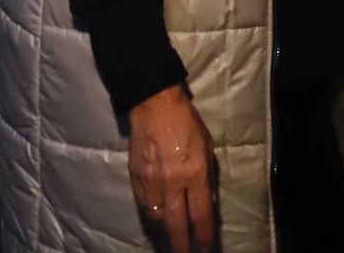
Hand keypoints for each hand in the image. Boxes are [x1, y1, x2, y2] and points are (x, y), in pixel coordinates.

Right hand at [128, 84, 216, 252]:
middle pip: (176, 225)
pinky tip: (155, 217)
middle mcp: (172, 182)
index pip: (201, 214)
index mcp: (194, 173)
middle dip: (182, 245)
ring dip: (165, 231)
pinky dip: (150, 215)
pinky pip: (143, 205)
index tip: (206, 247)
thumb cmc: (186, 123)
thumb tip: (207, 202)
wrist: (154, 104)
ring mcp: (151, 182)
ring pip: (156, 219)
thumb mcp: (207, 147)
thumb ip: (207, 176)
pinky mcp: (135, 178)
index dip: (204, 235)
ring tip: (171, 238)